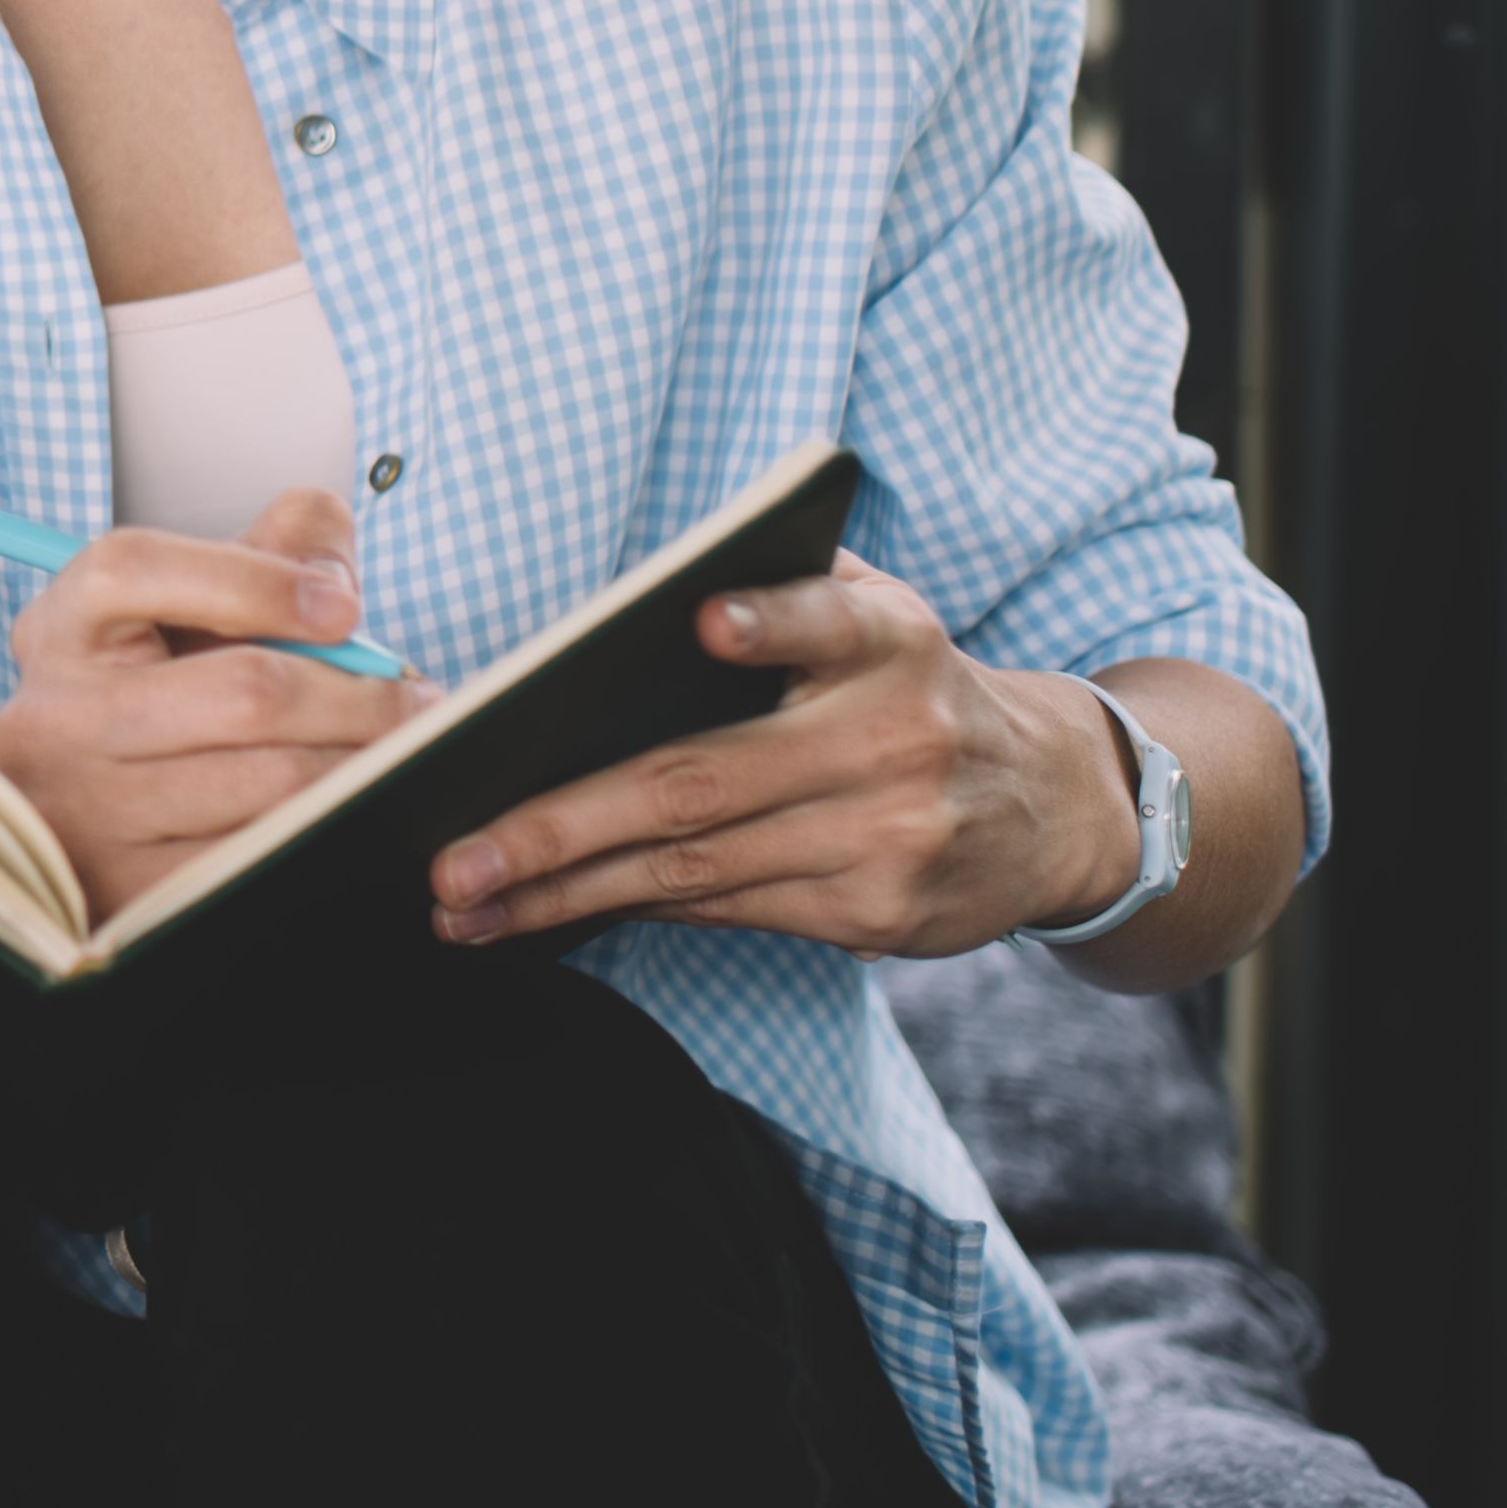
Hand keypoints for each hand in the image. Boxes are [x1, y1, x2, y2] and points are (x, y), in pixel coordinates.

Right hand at [0, 489, 436, 920]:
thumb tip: (333, 573)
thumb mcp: (197, 605)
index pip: (137, 569)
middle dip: (357, 695)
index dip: (256, 581)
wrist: (99, 816)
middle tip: (417, 702)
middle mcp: (54, 717)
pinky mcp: (131, 892)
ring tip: (399, 753)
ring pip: (272, 784)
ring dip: (360, 766)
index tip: (344, 609)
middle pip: (242, 690)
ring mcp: (86, 813)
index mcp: (60, 626)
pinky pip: (267, 856)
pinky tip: (354, 809)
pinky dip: (329, 828)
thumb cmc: (166, 687)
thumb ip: (276, 547)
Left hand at [427, 555, 1135, 956]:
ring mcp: (888, 837)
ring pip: (693, 870)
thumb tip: (635, 616)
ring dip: (564, 894)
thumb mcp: (877, 613)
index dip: (770, 618)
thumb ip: (783, 590)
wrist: (1054, 802)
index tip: (703, 620)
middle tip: (451, 858)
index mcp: (887, 638)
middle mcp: (893, 737)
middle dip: (557, 827)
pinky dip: (627, 912)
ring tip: (462, 906)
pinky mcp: (879, 915)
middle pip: (696, 783)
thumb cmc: (911, 685)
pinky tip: (546, 917)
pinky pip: (726, 910)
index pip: (829, 617)